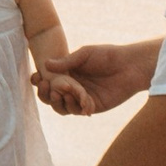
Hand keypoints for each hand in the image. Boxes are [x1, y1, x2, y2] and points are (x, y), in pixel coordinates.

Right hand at [45, 40, 159, 116]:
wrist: (130, 66)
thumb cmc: (108, 55)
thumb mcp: (85, 54)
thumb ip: (66, 61)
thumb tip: (45, 64)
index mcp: (68, 73)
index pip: (48, 80)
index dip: (40, 81)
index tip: (35, 77)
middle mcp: (72, 87)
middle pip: (51, 97)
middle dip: (45, 94)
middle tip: (46, 86)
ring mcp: (81, 98)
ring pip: (62, 107)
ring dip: (58, 102)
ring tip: (61, 92)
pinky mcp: (92, 107)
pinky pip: (78, 111)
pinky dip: (75, 106)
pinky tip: (79, 98)